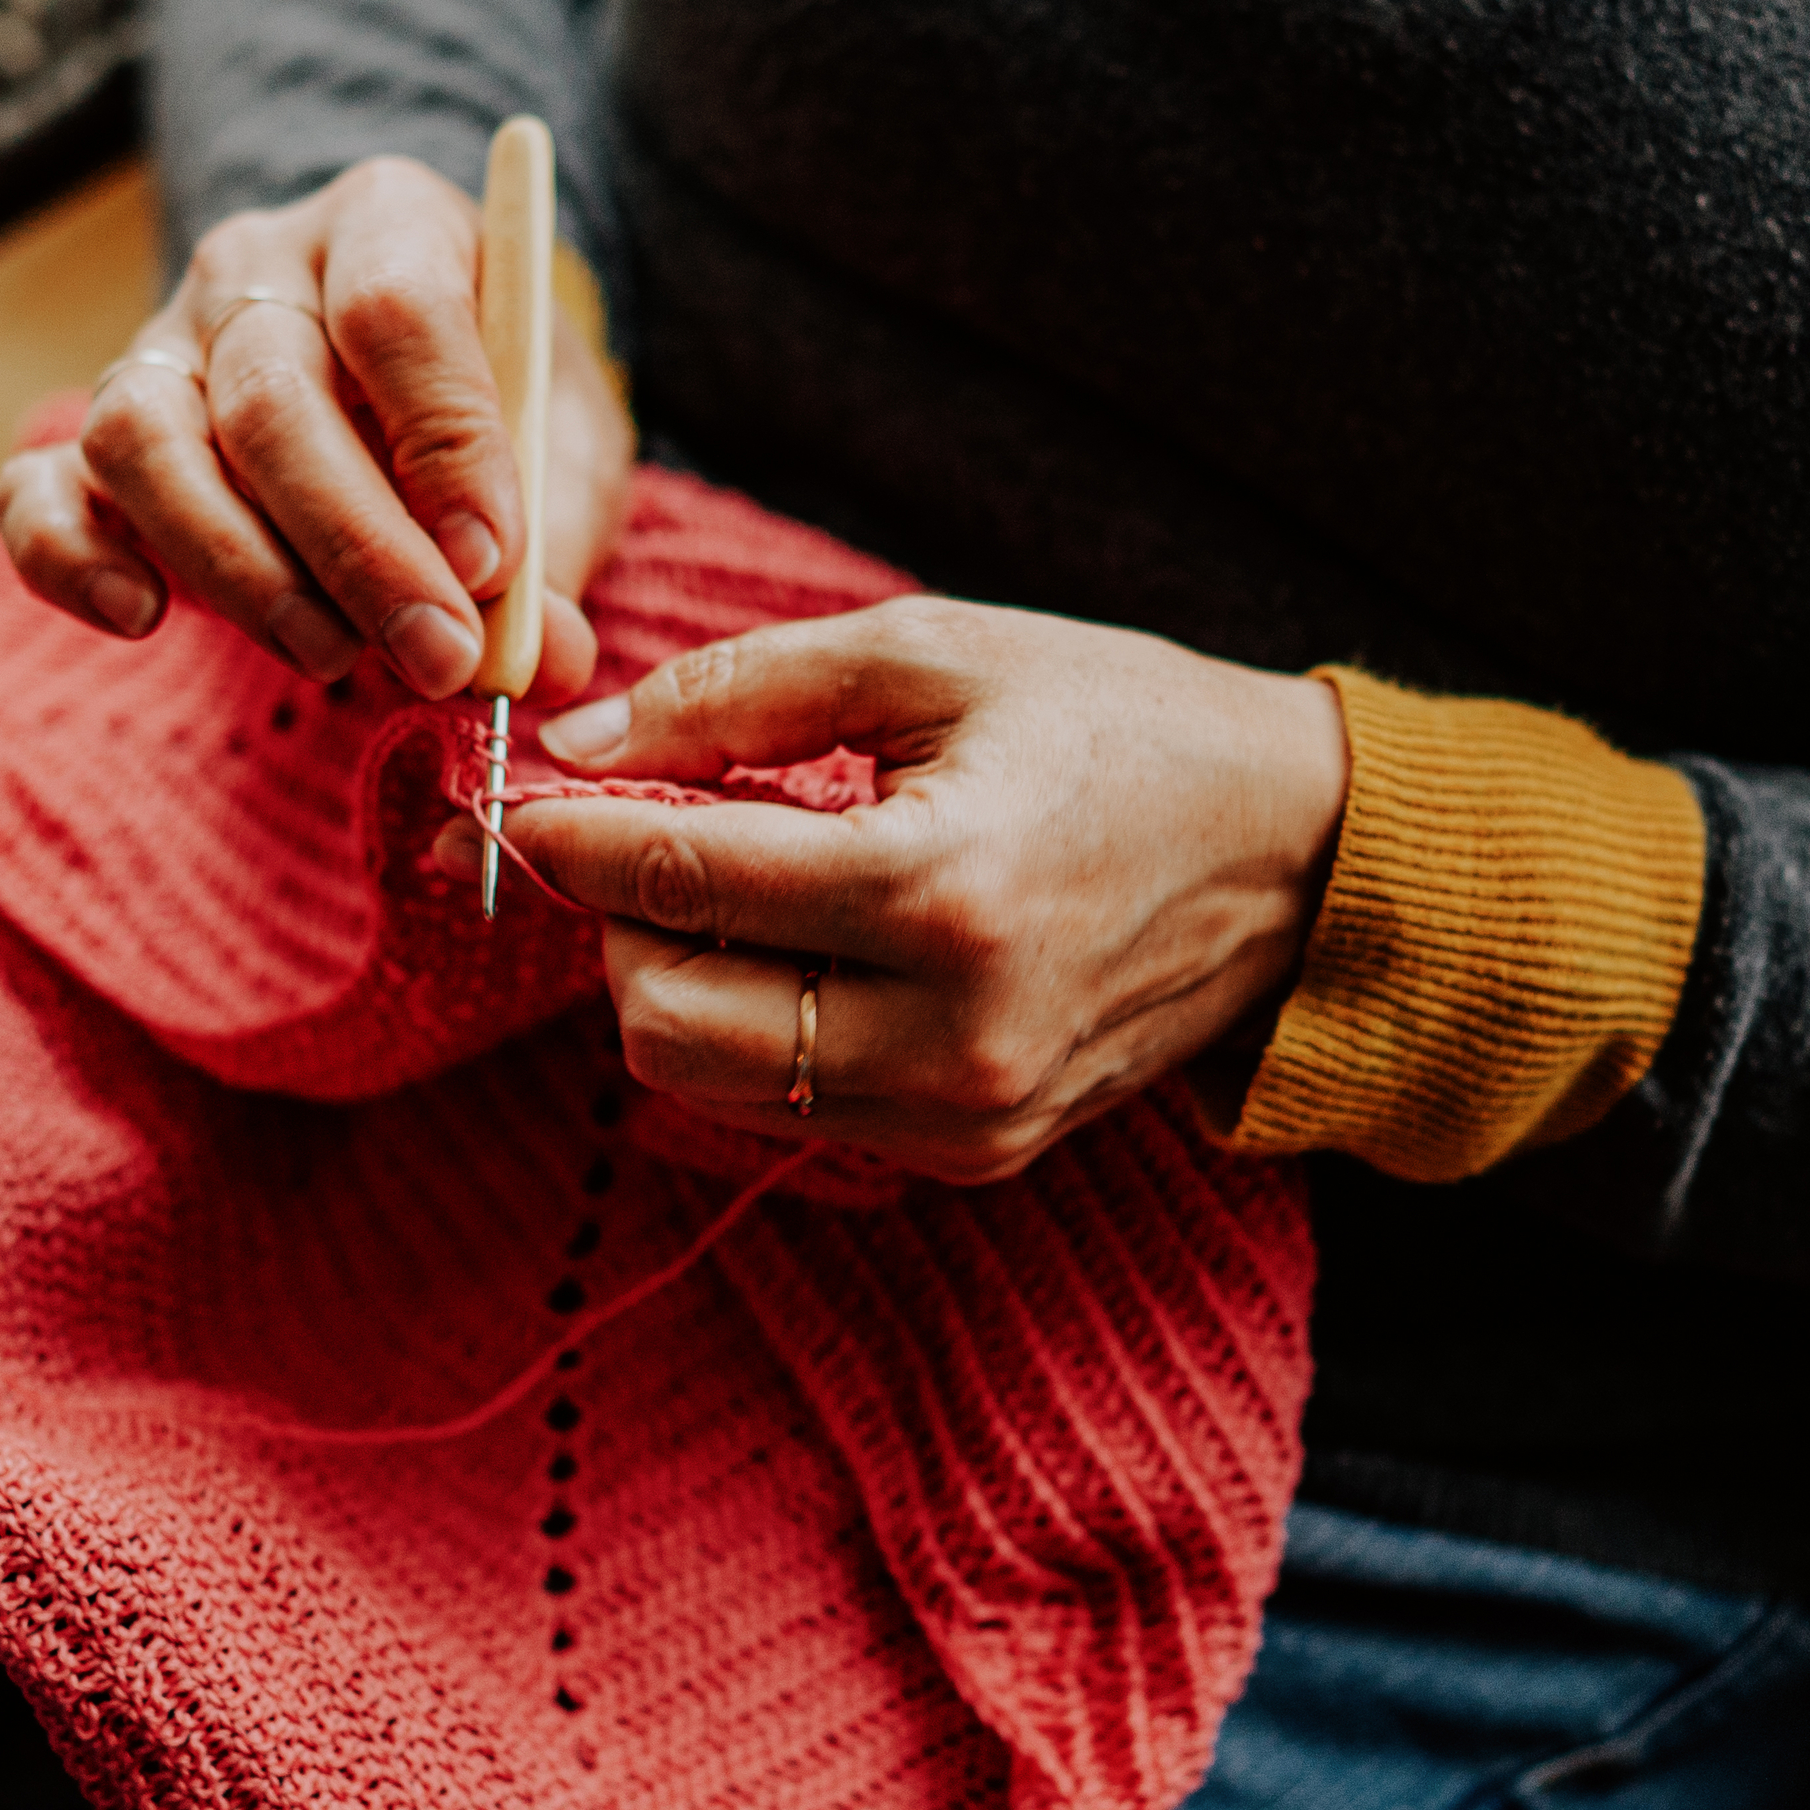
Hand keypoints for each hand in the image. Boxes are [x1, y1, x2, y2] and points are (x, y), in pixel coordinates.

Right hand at [0, 156, 634, 701]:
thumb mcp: (563, 457)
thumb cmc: (499, 419)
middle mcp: (256, 268)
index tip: (493, 564)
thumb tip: (541, 657)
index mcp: (388, 222)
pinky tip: (142, 617)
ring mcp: (158, 348)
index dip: (445, 443)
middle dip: (357, 546)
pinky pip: (36, 492)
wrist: (409, 407)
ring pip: (145, 439)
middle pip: (272, 395)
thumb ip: (554, 546)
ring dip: (239, 568)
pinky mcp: (84, 441)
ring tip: (332, 655)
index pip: (396, 309)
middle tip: (435, 654)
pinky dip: (72, 559)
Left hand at [465, 599, 1349, 1183]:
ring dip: (688, 982)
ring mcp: (965, 1117)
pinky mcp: (974, 1157)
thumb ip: (739, 694)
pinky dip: (766, 1028)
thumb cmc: (1117, 726)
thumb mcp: (935, 652)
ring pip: (711, 1083)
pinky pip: (793, 1110)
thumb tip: (579, 743)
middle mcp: (952, 1035)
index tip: (514, 796)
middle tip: (655, 841)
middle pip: (664, 1026)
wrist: (1295, 857)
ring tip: (750, 886)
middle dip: (625, 929)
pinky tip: (824, 947)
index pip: (683, 884)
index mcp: (943, 890)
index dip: (570, 835)